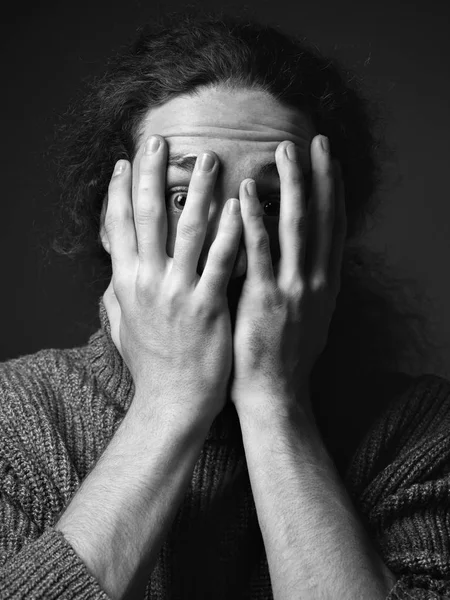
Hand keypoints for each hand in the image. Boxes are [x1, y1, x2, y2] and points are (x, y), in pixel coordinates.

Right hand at [102, 135, 241, 424]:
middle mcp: (147, 282)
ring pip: (187, 230)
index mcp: (126, 283)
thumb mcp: (123, 327)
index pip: (118, 227)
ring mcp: (177, 294)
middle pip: (146, 217)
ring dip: (197, 191)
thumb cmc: (151, 365)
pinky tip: (240, 205)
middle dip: (150, 175)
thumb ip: (116, 296)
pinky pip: (220, 261)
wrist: (173, 403)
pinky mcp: (208, 308)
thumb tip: (110, 275)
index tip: (124, 162)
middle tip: (158, 140)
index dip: (118, 191)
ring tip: (209, 158)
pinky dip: (229, 231)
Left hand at [229, 135, 346, 418]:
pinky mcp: (265, 299)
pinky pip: (259, 251)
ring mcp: (292, 289)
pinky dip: (254, 220)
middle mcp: (316, 281)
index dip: (333, 192)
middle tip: (317, 142)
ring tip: (285, 152)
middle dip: (321, 177)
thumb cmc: (286, 359)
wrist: (276, 396)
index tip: (330, 163)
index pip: (334, 228)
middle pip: (323, 218)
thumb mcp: (309, 320)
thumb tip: (307, 266)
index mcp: (326, 284)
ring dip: (293, 186)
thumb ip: (308, 288)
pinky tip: (246, 192)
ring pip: (296, 227)